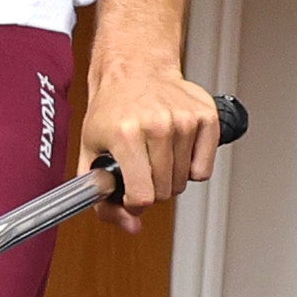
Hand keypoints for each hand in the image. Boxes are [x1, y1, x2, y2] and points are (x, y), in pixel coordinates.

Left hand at [80, 55, 223, 225]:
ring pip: (184, 181)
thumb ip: (101, 197)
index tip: (130, 193)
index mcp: (125, 134)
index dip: (134, 203)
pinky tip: (176, 149)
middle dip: (151, 189)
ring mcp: (184, 120)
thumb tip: (131, 226)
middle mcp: (157, 125)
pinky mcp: (206, 117)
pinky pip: (204, 168)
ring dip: (169, 177)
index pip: (142, 195)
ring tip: (155, 154)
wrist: (134, 70)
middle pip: (164, 191)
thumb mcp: (90, 152)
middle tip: (141, 168)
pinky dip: (191, 167)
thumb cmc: (111, 111)